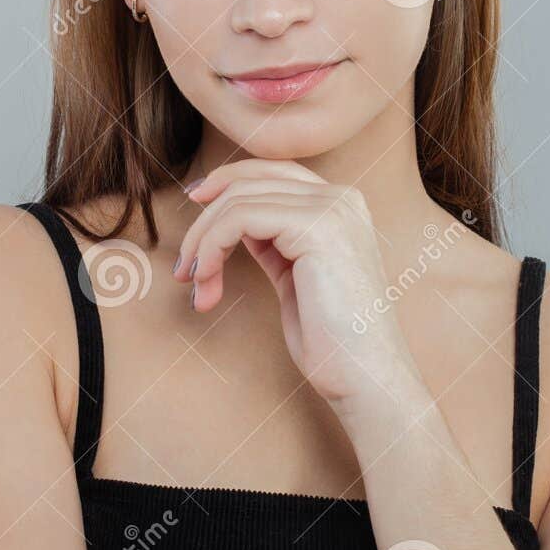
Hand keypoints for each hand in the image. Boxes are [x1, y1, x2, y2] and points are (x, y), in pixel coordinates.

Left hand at [172, 158, 425, 414]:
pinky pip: (240, 218)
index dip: (226, 182)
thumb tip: (232, 220)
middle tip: (184, 269)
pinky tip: (207, 282)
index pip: (271, 171)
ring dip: (203, 243)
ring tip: (195, 285)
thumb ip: (273, 241)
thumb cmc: (332, 341)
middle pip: (249, 181)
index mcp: (341, 205)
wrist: (365, 378)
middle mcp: (341, 197)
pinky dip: (212, 247)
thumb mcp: (295, 276)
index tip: (193, 207)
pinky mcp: (317, 227)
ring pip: (238, 200)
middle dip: (205, 222)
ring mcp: (332, 209)